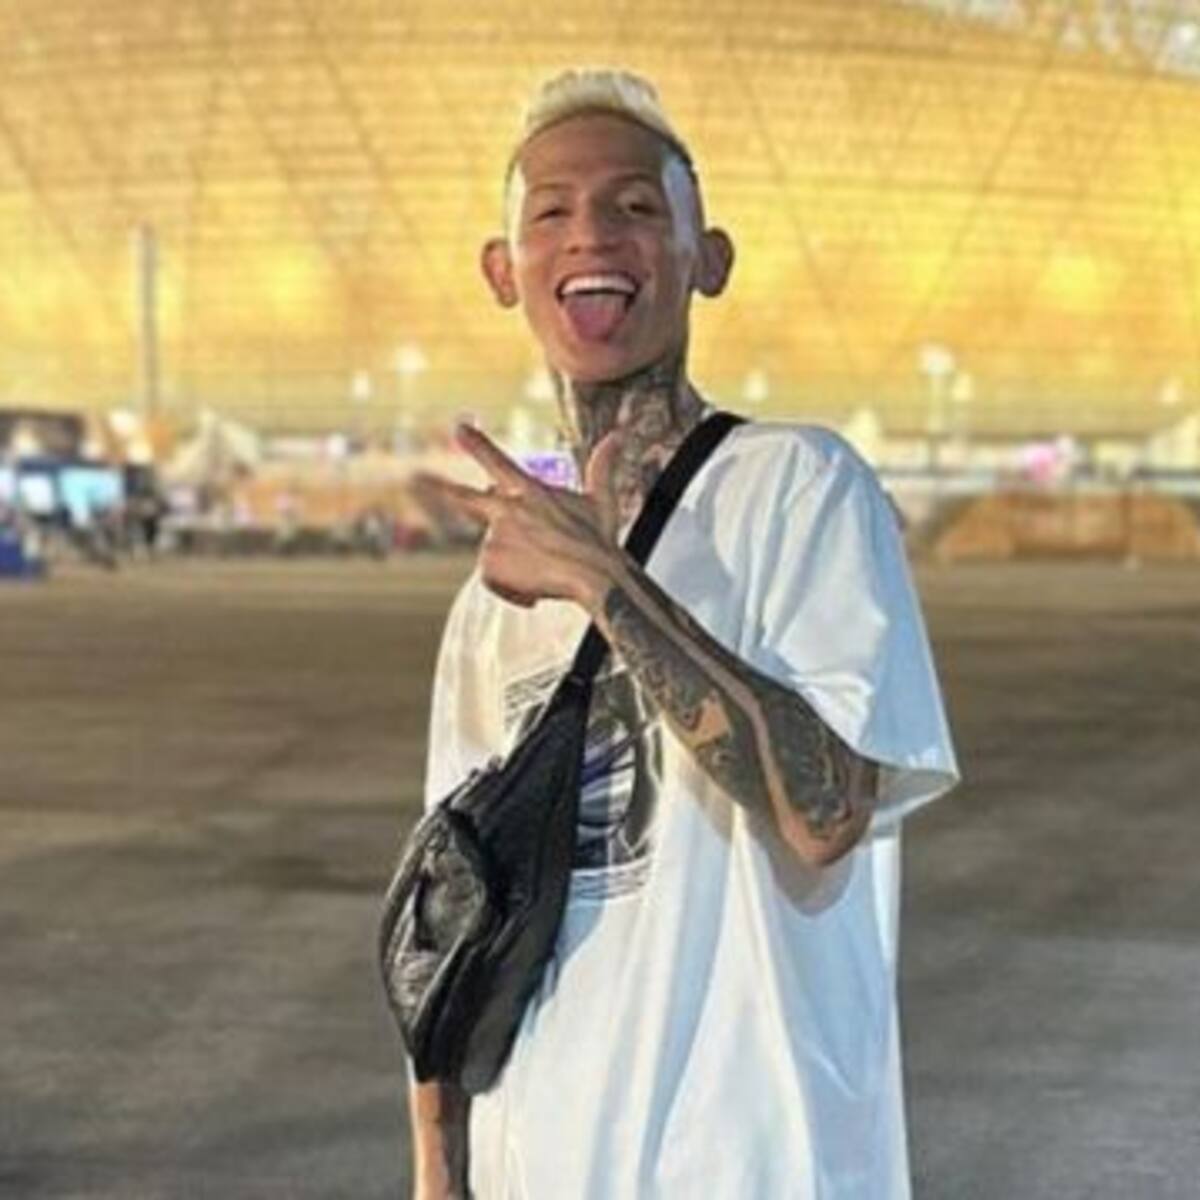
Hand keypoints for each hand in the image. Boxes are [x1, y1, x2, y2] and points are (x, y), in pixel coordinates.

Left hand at [414, 425, 624, 611]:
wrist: (594, 575)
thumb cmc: (599, 540)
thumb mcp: (602, 501)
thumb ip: (603, 467)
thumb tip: (620, 434)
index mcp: (530, 491)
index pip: (498, 463)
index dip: (477, 445)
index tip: (459, 428)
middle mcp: (507, 510)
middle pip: (465, 499)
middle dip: (437, 487)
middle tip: (414, 477)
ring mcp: (496, 536)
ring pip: (495, 553)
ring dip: (516, 566)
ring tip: (544, 574)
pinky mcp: (490, 563)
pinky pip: (492, 579)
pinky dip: (511, 589)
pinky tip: (532, 592)